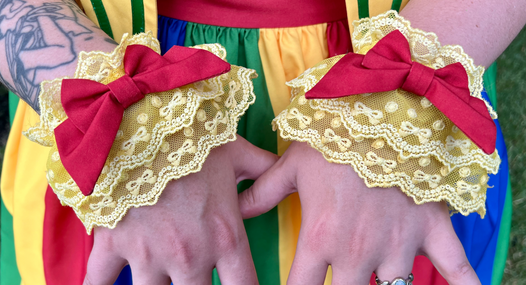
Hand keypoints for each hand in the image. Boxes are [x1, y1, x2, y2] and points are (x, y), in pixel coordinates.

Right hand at [84, 135, 277, 284]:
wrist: (139, 119)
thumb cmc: (192, 135)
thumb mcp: (235, 152)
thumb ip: (265, 170)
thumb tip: (285, 174)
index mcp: (225, 236)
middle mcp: (190, 255)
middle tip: (197, 282)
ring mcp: (148, 254)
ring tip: (161, 281)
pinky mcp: (111, 245)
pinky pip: (98, 284)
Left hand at [239, 142, 479, 284]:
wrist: (385, 107)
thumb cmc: (334, 136)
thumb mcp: (293, 164)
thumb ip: (263, 191)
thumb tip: (238, 210)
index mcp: (320, 237)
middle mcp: (357, 251)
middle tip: (337, 282)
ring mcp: (398, 244)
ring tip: (374, 276)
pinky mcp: (432, 231)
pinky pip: (457, 268)